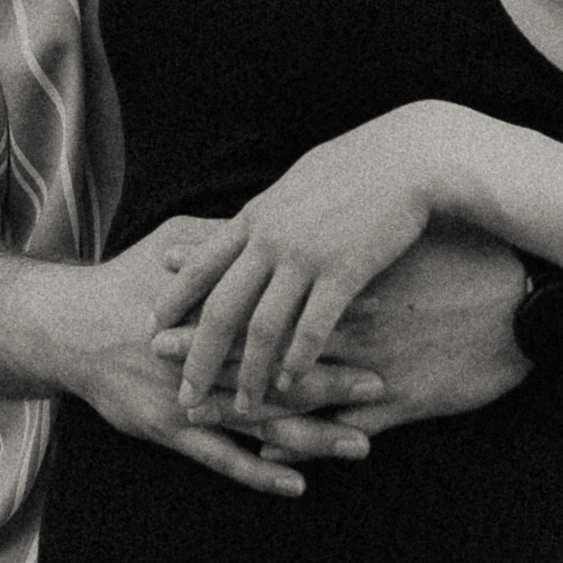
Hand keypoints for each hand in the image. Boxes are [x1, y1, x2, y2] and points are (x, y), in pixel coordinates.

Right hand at [53, 226, 387, 497]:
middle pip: (282, 369)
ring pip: (261, 422)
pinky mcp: (168, 430)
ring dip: (314, 436)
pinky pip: (220, 459)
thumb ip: (228, 242)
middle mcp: (206, 353)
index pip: (285, 310)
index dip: (331, 315)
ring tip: (362, 446)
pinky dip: (258, 473)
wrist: (65, 325)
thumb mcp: (177, 242)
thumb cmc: (128, 277)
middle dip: (336, 380)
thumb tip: (281, 224)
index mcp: (216, 305)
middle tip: (385, 386)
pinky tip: (296, 485)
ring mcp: (188, 396)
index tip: (381, 315)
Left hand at [149, 105, 447, 410]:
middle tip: (182, 392)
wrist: (409, 155)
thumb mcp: (301, 181)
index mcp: (258, 215)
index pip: (202, 264)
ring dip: (250, 372)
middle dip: (199, 355)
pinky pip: (313, 327)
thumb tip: (251, 221)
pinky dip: (298, 360)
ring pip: (264, 327)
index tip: (152, 327)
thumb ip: (274, 210)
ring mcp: (306, 255)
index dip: (175, 299)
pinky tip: (291, 386)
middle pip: (222, 307)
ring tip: (242, 406)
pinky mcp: (345, 271)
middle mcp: (272, 238)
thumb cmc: (360, 165)